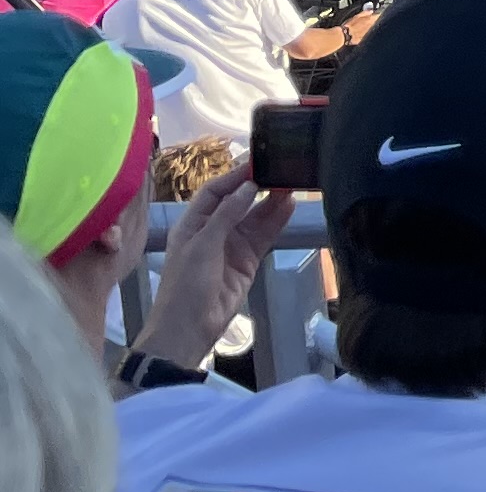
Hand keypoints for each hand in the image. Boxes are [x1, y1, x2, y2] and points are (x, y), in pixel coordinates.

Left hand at [142, 171, 295, 372]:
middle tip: (282, 170)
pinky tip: (291, 206)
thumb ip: (227, 214)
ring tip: (293, 183)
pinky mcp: (249, 259)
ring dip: (272, 201)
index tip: (259, 162)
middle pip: (238, 201)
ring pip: (255, 216)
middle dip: (257, 186)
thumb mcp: (202, 245)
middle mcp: (214, 230)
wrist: (190, 328)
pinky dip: (277, 220)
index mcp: (193, 223)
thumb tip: (249, 186)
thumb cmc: (186, 285)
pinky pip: (265, 234)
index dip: (235, 176)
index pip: (215, 191)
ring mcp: (233, 245)